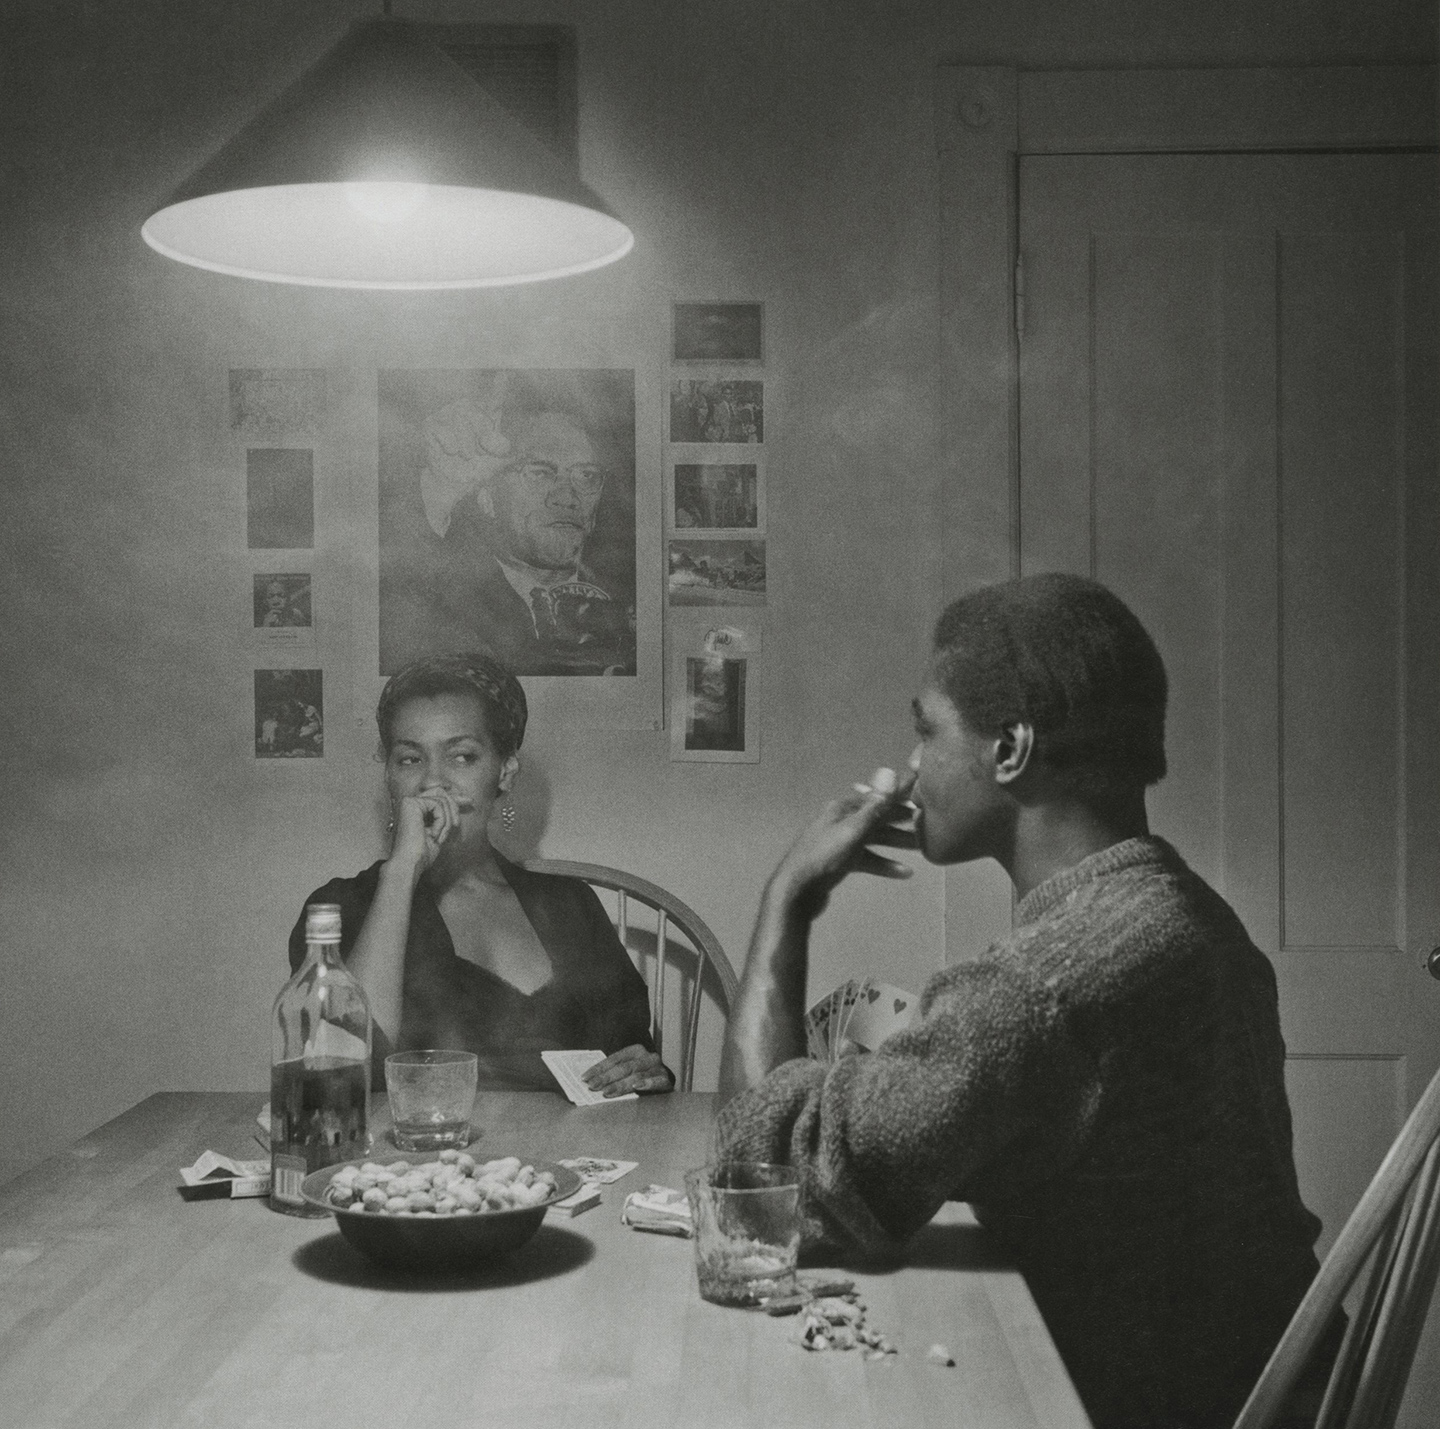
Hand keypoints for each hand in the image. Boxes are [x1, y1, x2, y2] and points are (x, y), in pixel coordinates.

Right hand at [388, 788, 462, 877]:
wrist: (410, 864)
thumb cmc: (422, 854)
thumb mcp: (439, 832)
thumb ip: (444, 816)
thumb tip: (458, 802)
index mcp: (414, 811)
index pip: (437, 797)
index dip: (454, 798)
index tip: (470, 801)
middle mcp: (409, 803)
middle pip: (440, 793)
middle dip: (454, 806)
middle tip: (457, 823)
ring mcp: (408, 801)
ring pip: (442, 800)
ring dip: (447, 821)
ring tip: (440, 837)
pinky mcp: (410, 802)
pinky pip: (438, 805)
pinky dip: (441, 821)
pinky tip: (433, 835)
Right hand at [419, 388, 513, 537]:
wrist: (454, 485)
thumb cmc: (476, 469)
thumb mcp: (496, 460)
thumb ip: (503, 449)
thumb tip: (504, 444)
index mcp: (486, 416)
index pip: (494, 400)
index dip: (498, 388)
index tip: (504, 375)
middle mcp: (467, 410)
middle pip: (480, 416)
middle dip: (483, 438)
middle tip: (479, 452)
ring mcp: (447, 414)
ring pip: (462, 422)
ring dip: (467, 446)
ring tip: (465, 455)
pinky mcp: (431, 423)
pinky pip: (445, 432)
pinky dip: (451, 447)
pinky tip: (450, 452)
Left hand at [583, 1045, 673, 1096]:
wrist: (666, 1082)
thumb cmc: (642, 1076)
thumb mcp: (628, 1071)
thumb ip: (613, 1074)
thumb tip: (590, 1081)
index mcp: (635, 1050)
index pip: (614, 1059)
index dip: (599, 1068)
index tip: (585, 1078)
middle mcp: (647, 1056)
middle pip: (624, 1067)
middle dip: (606, 1077)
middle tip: (593, 1086)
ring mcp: (657, 1067)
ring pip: (636, 1075)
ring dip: (620, 1085)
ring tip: (607, 1092)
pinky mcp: (665, 1079)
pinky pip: (656, 1081)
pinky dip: (646, 1083)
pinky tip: (637, 1086)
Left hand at [771, 766, 917, 919]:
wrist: (797, 891)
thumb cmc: (824, 857)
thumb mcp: (853, 830)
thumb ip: (875, 805)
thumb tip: (889, 771)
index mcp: (843, 808)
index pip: (877, 797)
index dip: (900, 796)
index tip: (923, 798)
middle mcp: (841, 820)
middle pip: (877, 817)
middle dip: (902, 821)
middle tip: (929, 824)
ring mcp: (840, 842)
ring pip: (874, 838)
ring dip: (896, 842)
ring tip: (921, 848)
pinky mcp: (840, 862)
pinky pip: (867, 858)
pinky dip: (884, 863)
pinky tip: (903, 872)